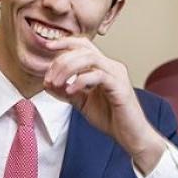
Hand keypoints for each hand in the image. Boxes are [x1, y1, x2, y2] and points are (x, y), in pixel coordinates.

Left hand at [41, 37, 167, 172]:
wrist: (130, 135)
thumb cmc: (111, 118)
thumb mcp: (82, 102)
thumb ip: (66, 91)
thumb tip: (47, 83)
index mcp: (103, 67)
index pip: (83, 46)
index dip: (64, 43)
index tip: (47, 46)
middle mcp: (111, 66)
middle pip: (83, 49)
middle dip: (61, 60)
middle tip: (49, 78)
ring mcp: (117, 75)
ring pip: (89, 58)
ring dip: (67, 68)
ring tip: (56, 83)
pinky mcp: (119, 87)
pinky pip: (97, 76)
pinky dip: (80, 81)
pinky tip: (70, 91)